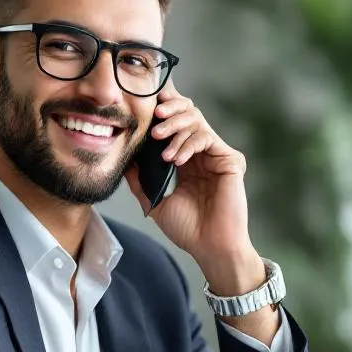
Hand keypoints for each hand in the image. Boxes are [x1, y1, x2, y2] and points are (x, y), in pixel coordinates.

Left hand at [124, 84, 255, 287]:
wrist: (209, 247)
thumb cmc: (187, 230)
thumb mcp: (153, 201)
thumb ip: (139, 179)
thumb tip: (122, 158)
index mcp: (186, 160)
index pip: (175, 124)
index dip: (163, 110)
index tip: (144, 104)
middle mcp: (202, 154)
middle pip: (188, 113)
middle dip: (168, 110)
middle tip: (153, 116)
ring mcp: (217, 155)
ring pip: (196, 120)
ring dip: (174, 126)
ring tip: (159, 140)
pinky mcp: (230, 160)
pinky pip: (206, 137)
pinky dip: (188, 143)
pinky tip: (175, 159)